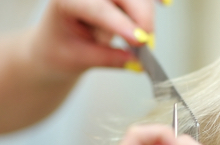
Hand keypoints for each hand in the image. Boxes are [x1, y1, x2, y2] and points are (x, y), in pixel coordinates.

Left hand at [31, 0, 159, 77]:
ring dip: (143, 16)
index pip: (98, 9)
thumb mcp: (79, 60)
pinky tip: (165, 3)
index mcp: (67, 0)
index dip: (122, 24)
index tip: (141, 41)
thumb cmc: (60, 51)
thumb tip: (139, 64)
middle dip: (141, 17)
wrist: (54, 44)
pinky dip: (153, 0)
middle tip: (147, 45)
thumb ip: (109, 59)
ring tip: (139, 40)